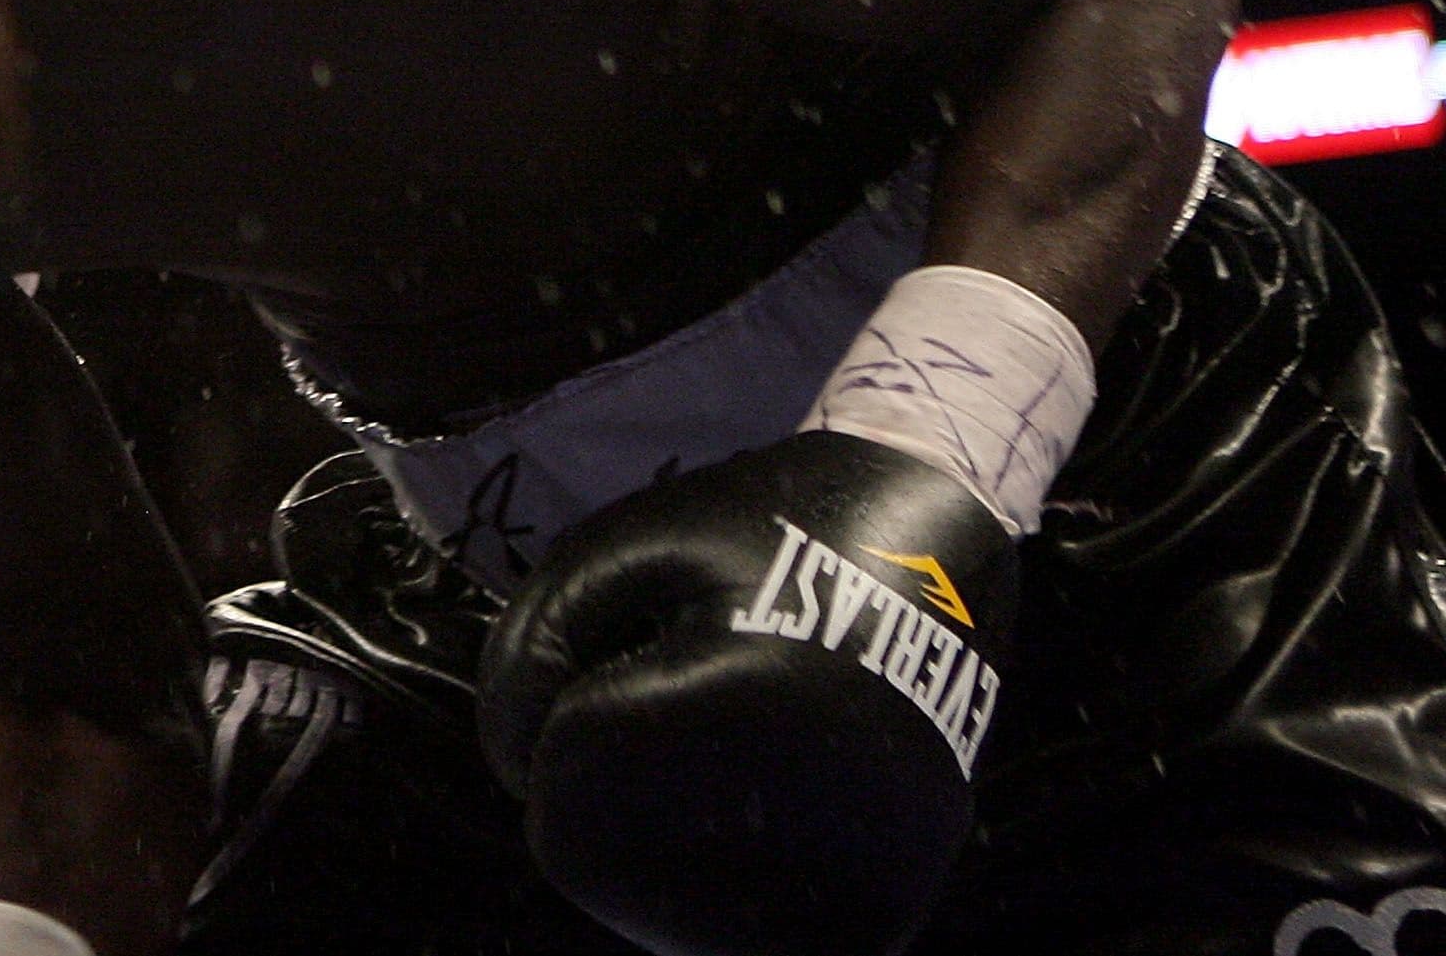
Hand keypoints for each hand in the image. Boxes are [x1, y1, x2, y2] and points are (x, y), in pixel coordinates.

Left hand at [475, 431, 1018, 955]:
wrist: (932, 545)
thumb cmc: (760, 529)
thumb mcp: (618, 548)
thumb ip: (528, 651)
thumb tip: (513, 771)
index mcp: (734, 721)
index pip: (556, 778)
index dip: (565, 697)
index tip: (641, 634)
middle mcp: (804, 830)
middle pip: (595, 854)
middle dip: (601, 766)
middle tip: (685, 678)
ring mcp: (852, 890)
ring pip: (653, 905)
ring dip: (649, 825)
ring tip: (728, 727)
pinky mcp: (881, 917)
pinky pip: (729, 927)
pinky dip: (709, 867)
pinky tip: (755, 785)